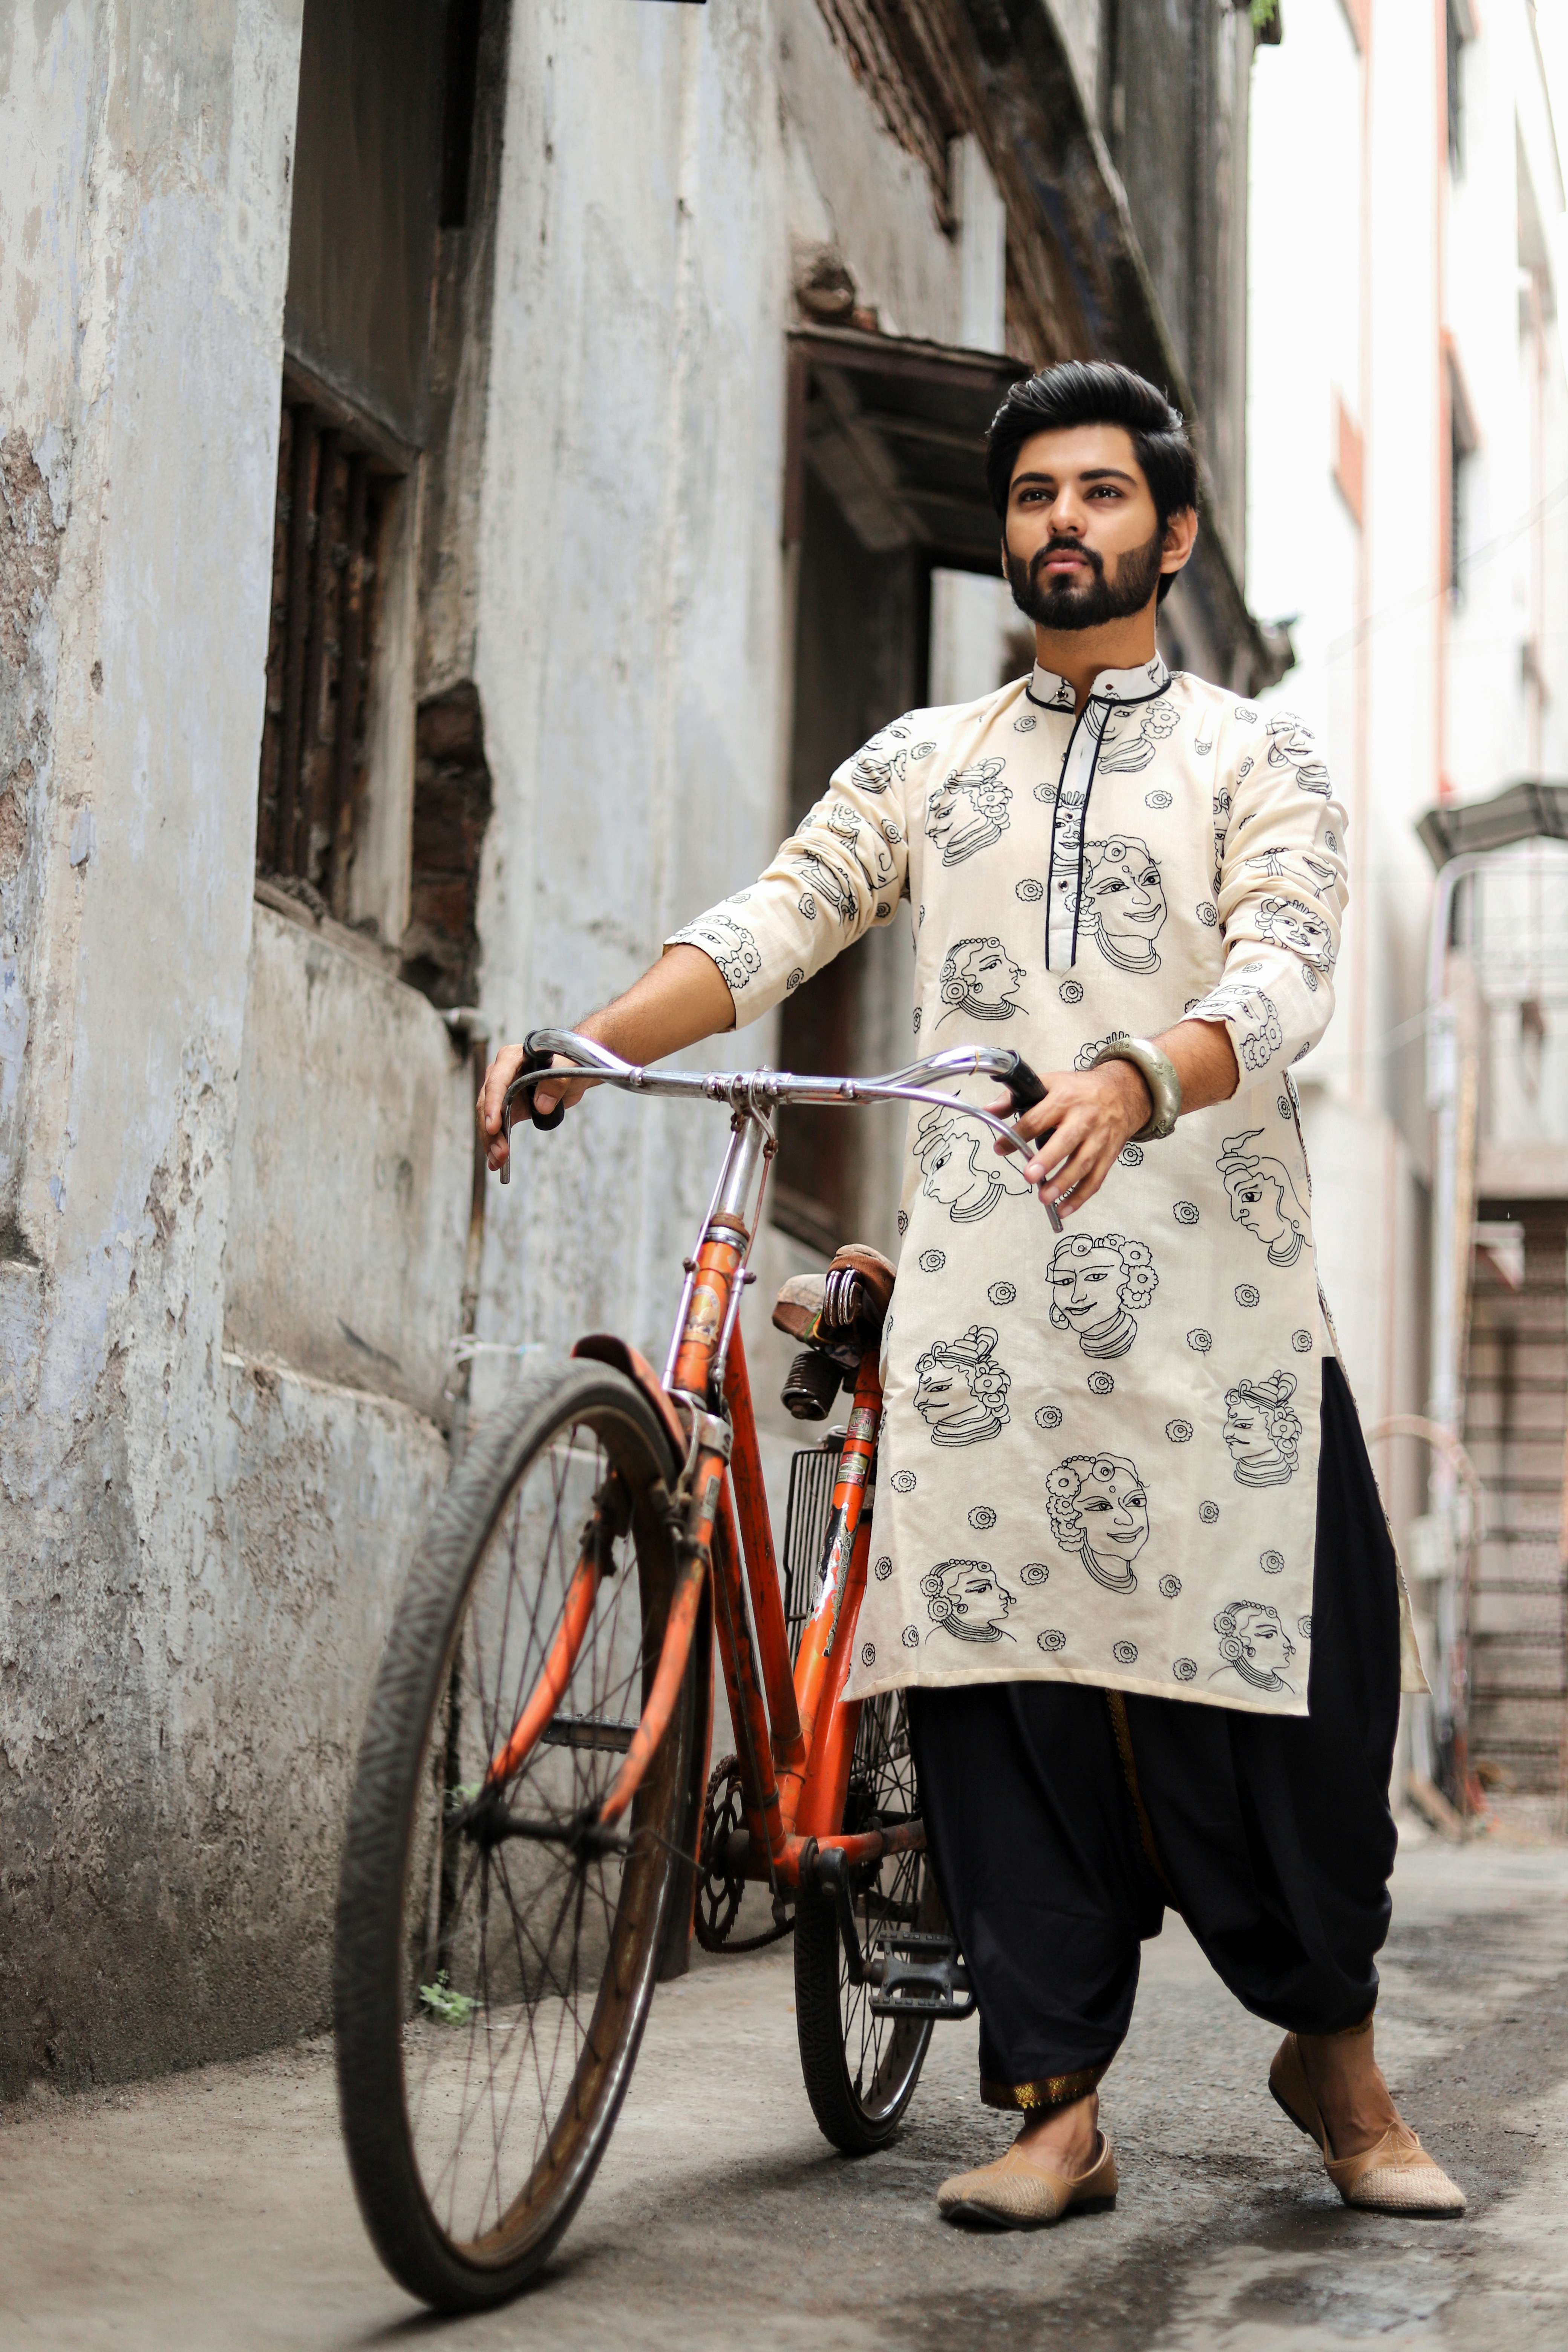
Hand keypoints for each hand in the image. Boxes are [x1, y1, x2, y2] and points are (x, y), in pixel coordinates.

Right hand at [477, 1043, 597, 1174]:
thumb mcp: (569, 1066)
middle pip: (488, 1103)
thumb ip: (557, 1080)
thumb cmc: (570, 1060)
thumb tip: (541, 1105)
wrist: (575, 1070)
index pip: (497, 1081)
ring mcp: (503, 1092)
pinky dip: (498, 1143)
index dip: (493, 1103)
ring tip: (498, 1163)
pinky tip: (497, 1162)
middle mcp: (501, 1074)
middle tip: (500, 1154)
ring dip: (492, 1142)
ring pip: (490, 1118)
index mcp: (511, 1057)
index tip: (493, 1126)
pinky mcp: (510, 1108)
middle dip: (491, 1130)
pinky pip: (500, 1127)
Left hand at [985, 1060, 1151, 1217]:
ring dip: (1064, 1183)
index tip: (1000, 1149)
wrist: (1121, 1092)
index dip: (1018, 1134)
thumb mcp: (1048, 1084)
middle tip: (1029, 1176)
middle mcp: (1084, 1118)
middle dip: (1048, 1160)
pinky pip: (1096, 1178)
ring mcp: (1099, 1137)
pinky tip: (1064, 1209)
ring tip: (1044, 1198)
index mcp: (1064, 1099)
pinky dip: (1081, 1196)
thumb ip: (1015, 1098)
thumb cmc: (1078, 1090)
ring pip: (1083, 1163)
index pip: (1037, 1118)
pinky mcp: (1109, 1154)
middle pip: (1066, 1140)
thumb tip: (988, 1111)